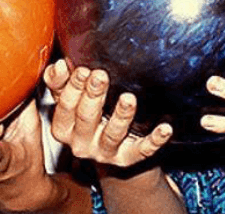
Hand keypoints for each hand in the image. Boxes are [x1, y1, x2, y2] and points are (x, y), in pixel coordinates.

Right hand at [44, 59, 172, 166]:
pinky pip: (143, 151)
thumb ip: (60, 83)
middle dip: (94, 96)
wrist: (111, 147)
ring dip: (122, 116)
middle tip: (100, 76)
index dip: (73, 88)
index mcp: (64, 128)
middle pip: (87, 119)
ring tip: (128, 98)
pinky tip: (165, 128)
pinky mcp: (128, 158)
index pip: (65, 108)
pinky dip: (155, 140)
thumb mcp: (70, 101)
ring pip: (113, 135)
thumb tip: (59, 66)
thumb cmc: (88, 115)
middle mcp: (82, 144)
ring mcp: (105, 152)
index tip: (83, 70)